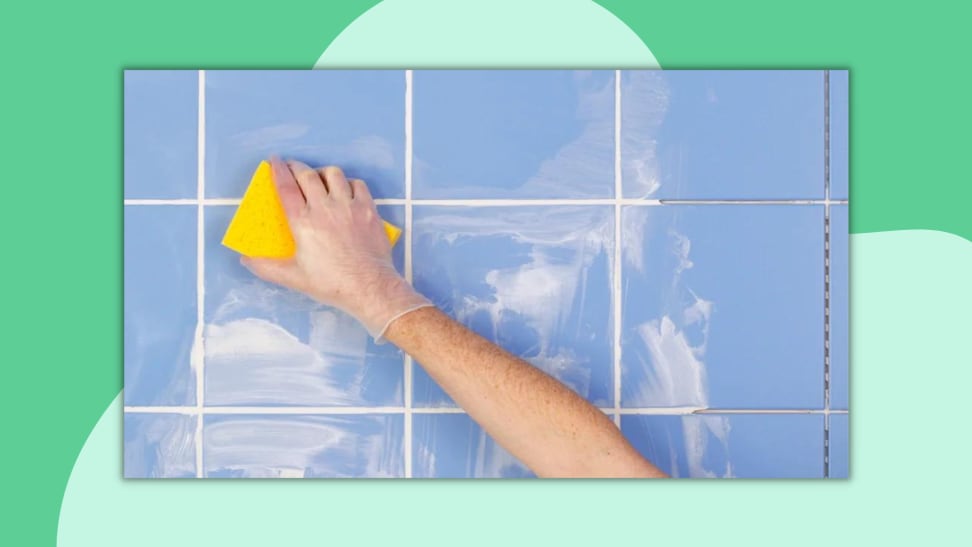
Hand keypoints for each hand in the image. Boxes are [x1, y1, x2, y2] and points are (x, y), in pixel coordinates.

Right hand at [241, 156, 430, 339]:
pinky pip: (358, 184)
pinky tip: (345, 191)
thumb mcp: (294, 278)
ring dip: (323, 173)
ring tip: (319, 179)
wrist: (369, 287)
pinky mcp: (368, 209)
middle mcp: (325, 208)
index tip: (274, 161)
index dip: (278, 170)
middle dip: (297, 166)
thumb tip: (246, 260)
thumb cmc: (333, 284)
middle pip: (307, 175)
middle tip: (293, 168)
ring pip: (334, 174)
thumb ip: (267, 267)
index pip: (286, 187)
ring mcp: (349, 206)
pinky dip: (349, 183)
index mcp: (303, 222)